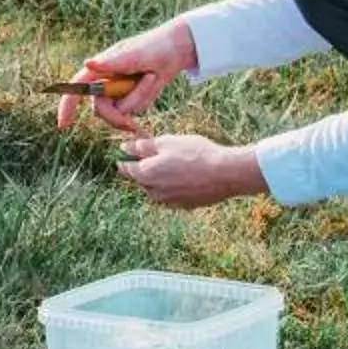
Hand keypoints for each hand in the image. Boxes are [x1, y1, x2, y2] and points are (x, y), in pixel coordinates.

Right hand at [60, 20, 196, 134]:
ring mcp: (117, 91)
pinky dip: (144, 100)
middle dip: (117, 116)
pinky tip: (152, 83)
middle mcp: (105, 81)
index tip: (63, 125)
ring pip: (119, 112)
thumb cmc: (152, 47)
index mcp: (100, 68)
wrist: (174, 50)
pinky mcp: (130, 99)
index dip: (67, 106)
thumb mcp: (134, 54)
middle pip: (101, 110)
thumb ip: (111, 62)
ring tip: (151, 79)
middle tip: (135, 118)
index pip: (77, 88)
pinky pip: (134, 110)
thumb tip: (87, 63)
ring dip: (137, 99)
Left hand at [115, 133, 265, 208]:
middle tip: (154, 157)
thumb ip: (144, 146)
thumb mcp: (167, 142)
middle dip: (145, 170)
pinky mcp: (185, 206)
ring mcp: (170, 201)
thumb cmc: (196, 154)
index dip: (124, 161)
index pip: (127, 169)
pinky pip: (173, 195)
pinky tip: (187, 176)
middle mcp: (154, 192)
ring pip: (158, 189)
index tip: (122, 158)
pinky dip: (175, 186)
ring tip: (174, 166)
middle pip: (142, 180)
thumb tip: (126, 148)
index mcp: (146, 175)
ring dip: (160, 179)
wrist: (225, 174)